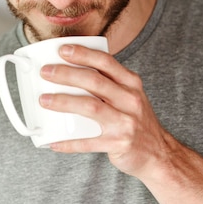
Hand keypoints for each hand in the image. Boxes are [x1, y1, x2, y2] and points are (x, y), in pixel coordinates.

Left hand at [38, 43, 176, 180]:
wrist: (158, 153)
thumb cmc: (136, 120)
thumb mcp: (129, 95)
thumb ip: (107, 82)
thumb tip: (70, 70)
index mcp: (131, 83)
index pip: (105, 62)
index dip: (82, 54)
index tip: (62, 50)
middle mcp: (130, 100)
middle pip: (94, 82)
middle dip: (66, 74)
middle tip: (46, 72)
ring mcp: (125, 122)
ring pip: (90, 107)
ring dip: (63, 102)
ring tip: (44, 100)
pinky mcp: (118, 144)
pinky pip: (88, 142)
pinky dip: (68, 142)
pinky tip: (53, 140)